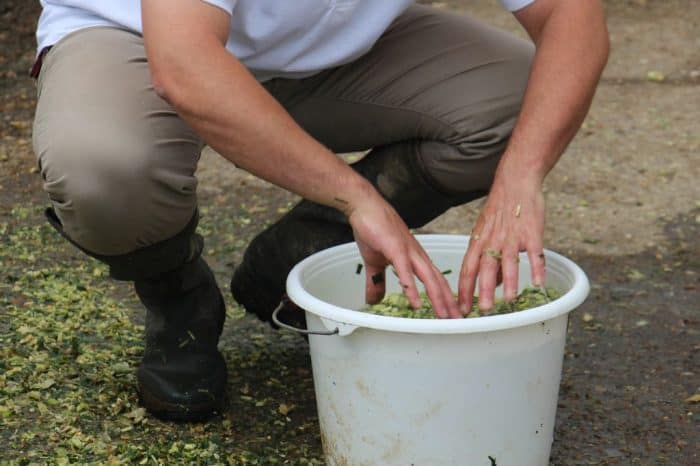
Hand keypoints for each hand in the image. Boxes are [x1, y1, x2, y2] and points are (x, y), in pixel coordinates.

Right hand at [347, 193, 459, 318]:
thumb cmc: (372, 228)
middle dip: (449, 302)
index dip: (446, 296)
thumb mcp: (374, 262)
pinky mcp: (395, 248)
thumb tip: (373, 300)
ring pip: (428, 278)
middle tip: (458, 321)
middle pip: (438, 281)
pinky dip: (412, 288)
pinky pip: (406, 272)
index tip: (452, 313)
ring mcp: (408, 251)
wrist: (364, 206)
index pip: (435, 279)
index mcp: (415, 257)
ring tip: (445, 316)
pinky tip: (416, 304)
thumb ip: (376, 282)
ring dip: (438, 298)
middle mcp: (417, 255)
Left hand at [457, 174, 545, 312]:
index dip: (463, 290)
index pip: (467, 269)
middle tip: (483, 310)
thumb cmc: (500, 210)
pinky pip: (534, 252)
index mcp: (478, 241)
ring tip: (508, 300)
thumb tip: (490, 284)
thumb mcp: (486, 231)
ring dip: (508, 281)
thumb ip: (487, 257)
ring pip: (509, 261)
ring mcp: (512, 236)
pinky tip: (539, 282)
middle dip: (483, 290)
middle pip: (485, 268)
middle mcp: (492, 240)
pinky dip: (537, 267)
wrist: (516, 182)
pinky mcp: (532, 231)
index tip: (461, 309)